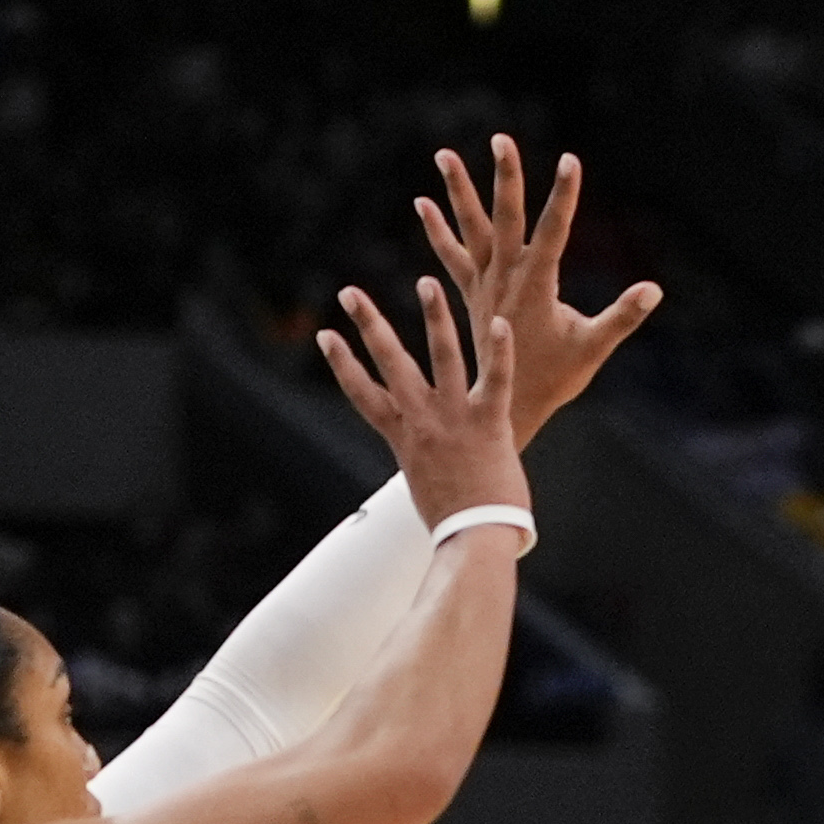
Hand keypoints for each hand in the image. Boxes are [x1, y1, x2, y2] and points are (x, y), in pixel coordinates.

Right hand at [314, 275, 529, 527]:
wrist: (475, 542)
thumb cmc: (456, 526)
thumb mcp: (428, 488)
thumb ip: (426, 463)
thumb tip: (425, 467)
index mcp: (403, 439)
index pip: (363, 394)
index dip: (342, 363)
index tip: (325, 335)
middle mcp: (423, 422)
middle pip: (389, 364)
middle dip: (368, 324)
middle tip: (349, 291)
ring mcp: (455, 419)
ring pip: (442, 357)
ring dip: (434, 317)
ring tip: (426, 281)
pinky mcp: (490, 424)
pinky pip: (495, 380)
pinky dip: (498, 351)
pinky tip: (498, 320)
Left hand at [414, 138, 662, 443]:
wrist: (509, 407)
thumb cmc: (555, 378)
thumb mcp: (593, 347)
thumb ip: (622, 316)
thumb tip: (654, 289)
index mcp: (537, 285)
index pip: (554, 231)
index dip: (564, 195)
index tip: (571, 160)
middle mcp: (506, 278)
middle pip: (507, 218)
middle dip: (507, 177)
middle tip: (501, 139)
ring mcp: (485, 284)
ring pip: (471, 229)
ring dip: (458, 192)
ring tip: (443, 154)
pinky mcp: (473, 294)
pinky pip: (452, 257)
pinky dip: (438, 232)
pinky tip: (422, 202)